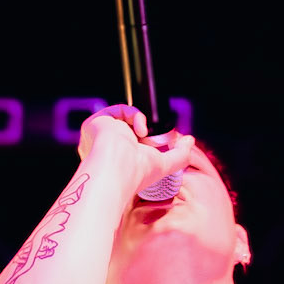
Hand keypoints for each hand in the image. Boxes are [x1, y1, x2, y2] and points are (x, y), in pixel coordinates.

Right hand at [77, 104, 195, 193]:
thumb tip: (190, 140)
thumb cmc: (137, 173)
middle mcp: (106, 149)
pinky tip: (139, 130)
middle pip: (128, 129)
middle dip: (144, 130)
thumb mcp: (165, 164)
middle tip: (152, 137)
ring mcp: (99, 137)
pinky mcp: (94, 124)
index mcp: (119, 161)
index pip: (134, 144)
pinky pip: (117, 110)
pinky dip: (133, 115)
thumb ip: (180, 154)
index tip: (159, 142)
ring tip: (144, 135)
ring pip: (123, 118)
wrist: (118, 170)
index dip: (149, 139)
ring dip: (139, 122)